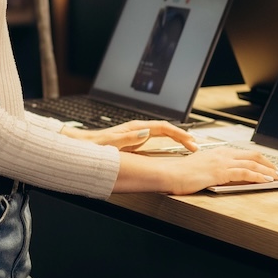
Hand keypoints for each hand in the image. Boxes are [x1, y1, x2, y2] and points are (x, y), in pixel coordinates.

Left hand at [61, 120, 198, 152]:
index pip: (164, 128)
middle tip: (196, 146)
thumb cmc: (93, 146)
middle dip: (183, 136)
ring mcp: (136, 135)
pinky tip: (172, 150)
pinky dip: (168, 143)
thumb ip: (127, 138)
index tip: (190, 142)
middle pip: (166, 130)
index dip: (179, 135)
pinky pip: (156, 140)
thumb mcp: (111, 143)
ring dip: (177, 139)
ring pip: (162, 135)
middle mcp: (138, 130)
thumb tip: (146, 133)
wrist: (81, 146)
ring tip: (189, 146)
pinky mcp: (134, 142)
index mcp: (135, 128)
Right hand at [165, 147, 277, 194]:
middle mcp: (222, 154)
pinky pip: (244, 173)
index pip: (244, 153)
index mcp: (219, 152)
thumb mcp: (201, 169)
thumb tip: (224, 176)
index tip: (269, 166)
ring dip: (268, 171)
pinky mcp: (220, 172)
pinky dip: (258, 176)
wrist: (169, 174)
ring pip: (252, 163)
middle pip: (253, 155)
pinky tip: (266, 180)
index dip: (260, 159)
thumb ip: (214, 170)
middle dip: (269, 163)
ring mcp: (222, 162)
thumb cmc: (180, 174)